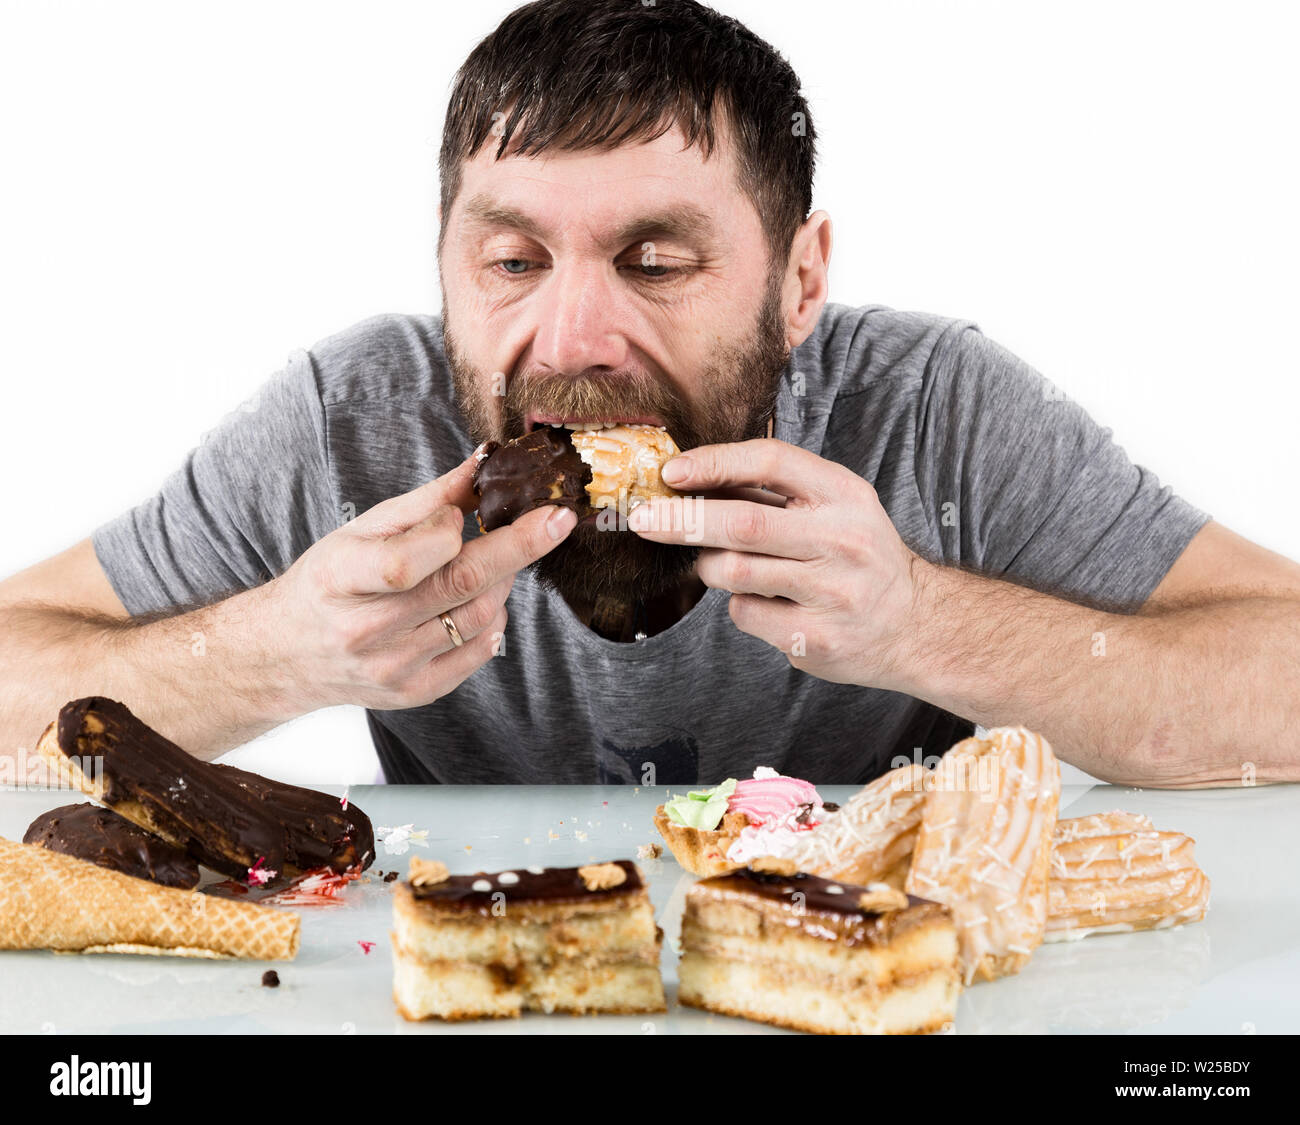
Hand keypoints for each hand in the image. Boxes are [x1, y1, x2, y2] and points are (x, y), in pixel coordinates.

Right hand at [266, 450, 575, 710]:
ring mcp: (393, 667)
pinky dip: (494, 619)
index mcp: (341, 579)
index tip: (467, 511)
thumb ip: (428, 501)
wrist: (289, 653)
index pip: (408, 561)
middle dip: (519, 547)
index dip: (448, 531)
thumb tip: (485, 463)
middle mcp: (365, 630)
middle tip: (557, 520)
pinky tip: (479, 601)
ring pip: (481, 617)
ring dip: (501, 582)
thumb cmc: (330, 581)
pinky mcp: (416, 692)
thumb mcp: (363, 529)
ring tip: (488, 565)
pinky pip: (481, 650)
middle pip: (460, 587)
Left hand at [628, 438, 921, 689]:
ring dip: (709, 567)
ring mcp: (831, 593)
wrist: (915, 624)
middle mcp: (842, 540)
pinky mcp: (814, 638)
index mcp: (844, 494)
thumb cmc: (858, 556)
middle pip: (744, 524)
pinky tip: (766, 602)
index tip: (672, 472)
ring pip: (735, 573)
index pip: (771, 462)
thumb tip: (689, 479)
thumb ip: (773, 492)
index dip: (715, 462)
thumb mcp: (836, 506)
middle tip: (642, 519)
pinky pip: (744, 614)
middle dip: (683, 520)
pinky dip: (738, 605)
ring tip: (716, 564)